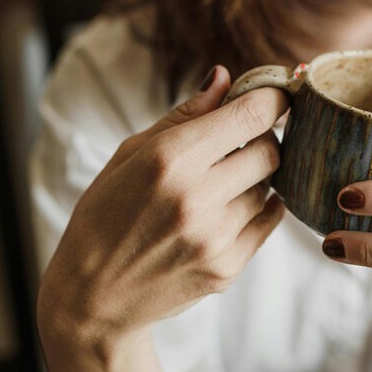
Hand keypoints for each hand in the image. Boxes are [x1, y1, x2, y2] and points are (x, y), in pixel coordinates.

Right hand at [38, 66, 287, 351]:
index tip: (277, 96)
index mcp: (169, 158)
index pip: (251, 115)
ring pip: (271, 187)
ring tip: (221, 184)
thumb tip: (223, 76)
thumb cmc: (105, 215)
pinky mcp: (228, 267)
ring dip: (256, 178)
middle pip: (271, 150)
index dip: (273, 99)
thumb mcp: (129, 155)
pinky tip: (231, 208)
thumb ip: (183, 115)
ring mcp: (216, 237)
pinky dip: (259, 208)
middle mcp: (197, 197)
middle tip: (243, 143)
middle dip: (264, 139)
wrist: (94, 295)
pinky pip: (269, 221)